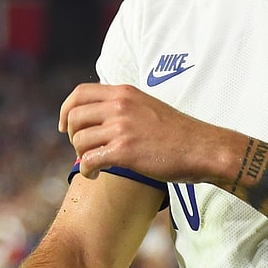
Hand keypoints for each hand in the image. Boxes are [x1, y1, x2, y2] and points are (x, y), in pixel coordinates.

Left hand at [58, 83, 244, 182]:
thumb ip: (125, 106)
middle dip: (73, 136)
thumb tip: (101, 117)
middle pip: (75, 117)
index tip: (65, 126)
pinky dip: (87, 170)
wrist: (202, 148)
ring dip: (81, 155)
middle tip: (83, 150)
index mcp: (125, 92)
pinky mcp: (125, 151)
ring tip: (94, 165)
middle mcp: (120, 106)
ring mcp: (122, 128)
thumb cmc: (179, 133)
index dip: (66, 110)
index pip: (80, 93)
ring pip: (80, 140)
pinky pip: (89, 160)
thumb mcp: (149, 106)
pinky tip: (96, 175)